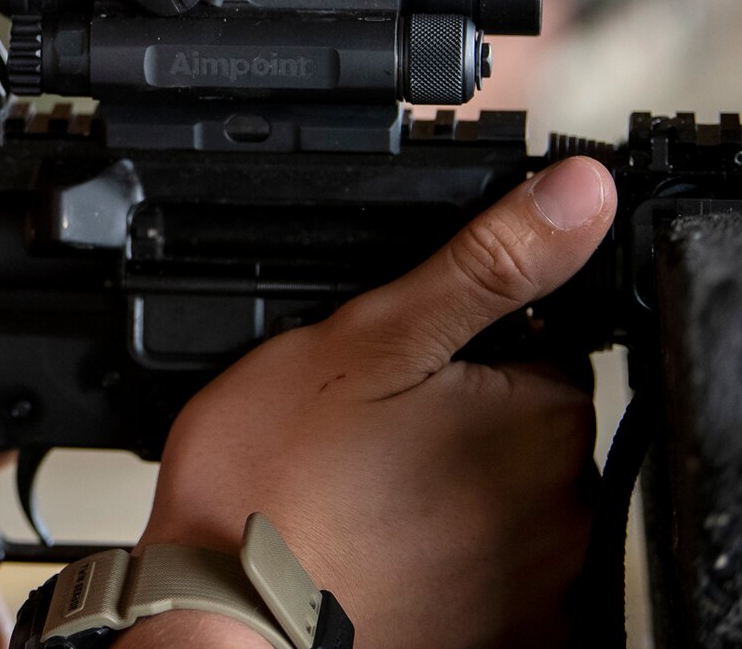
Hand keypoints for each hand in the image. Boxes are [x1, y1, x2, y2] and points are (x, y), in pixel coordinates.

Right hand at [129, 156, 614, 648]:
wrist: (222, 615)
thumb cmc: (274, 483)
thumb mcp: (367, 339)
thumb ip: (482, 264)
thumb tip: (578, 195)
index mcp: (541, 421)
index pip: (533, 342)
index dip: (452, 337)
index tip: (385, 361)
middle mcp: (562, 510)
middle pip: (514, 423)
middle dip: (447, 414)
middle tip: (353, 426)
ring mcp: (532, 583)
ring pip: (493, 495)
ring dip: (439, 485)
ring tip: (349, 486)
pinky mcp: (500, 633)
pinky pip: (480, 569)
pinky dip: (432, 553)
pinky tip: (365, 542)